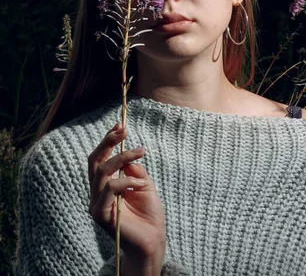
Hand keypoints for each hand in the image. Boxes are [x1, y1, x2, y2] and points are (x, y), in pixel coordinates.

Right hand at [88, 123, 165, 266]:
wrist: (152, 239)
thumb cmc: (149, 213)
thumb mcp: (144, 185)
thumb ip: (134, 171)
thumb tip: (129, 158)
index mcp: (105, 185)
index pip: (100, 159)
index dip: (107, 141)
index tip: (120, 125)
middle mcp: (97, 193)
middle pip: (94, 161)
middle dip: (108, 142)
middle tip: (124, 130)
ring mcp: (97, 204)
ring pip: (102, 171)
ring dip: (123, 158)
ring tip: (141, 153)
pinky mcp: (101, 214)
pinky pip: (109, 189)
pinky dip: (126, 182)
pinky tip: (140, 184)